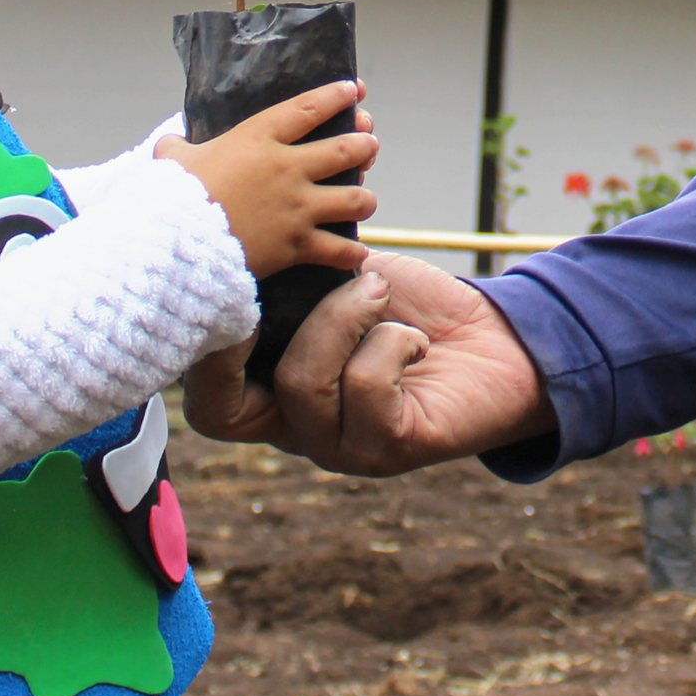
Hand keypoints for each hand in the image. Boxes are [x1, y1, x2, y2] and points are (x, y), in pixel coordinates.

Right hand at [157, 79, 377, 278]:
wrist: (176, 242)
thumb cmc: (172, 197)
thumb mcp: (172, 162)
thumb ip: (176, 148)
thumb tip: (167, 143)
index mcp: (258, 139)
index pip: (308, 108)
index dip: (335, 97)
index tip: (352, 90)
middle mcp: (287, 169)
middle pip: (345, 150)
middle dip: (365, 146)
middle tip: (369, 146)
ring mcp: (297, 207)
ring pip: (354, 199)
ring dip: (364, 200)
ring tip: (364, 202)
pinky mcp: (297, 244)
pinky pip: (339, 249)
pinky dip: (350, 253)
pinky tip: (355, 253)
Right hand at [181, 250, 553, 474]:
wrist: (497, 338)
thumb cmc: (413, 309)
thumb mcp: (339, 283)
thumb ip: (291, 280)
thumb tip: (248, 247)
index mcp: (273, 391)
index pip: (204, 399)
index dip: (197, 353)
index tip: (224, 282)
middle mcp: (296, 429)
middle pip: (222, 413)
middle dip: (239, 346)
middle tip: (265, 292)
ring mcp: (338, 447)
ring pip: (302, 382)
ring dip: (342, 317)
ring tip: (377, 292)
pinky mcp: (388, 449)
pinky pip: (365, 388)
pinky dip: (390, 342)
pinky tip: (414, 339)